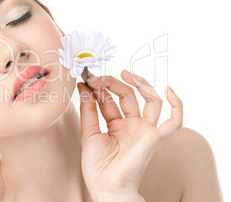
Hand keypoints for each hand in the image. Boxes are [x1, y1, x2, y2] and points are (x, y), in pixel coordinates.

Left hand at [78, 70, 182, 200]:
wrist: (106, 186)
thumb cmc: (97, 166)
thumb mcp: (88, 132)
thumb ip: (88, 110)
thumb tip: (83, 85)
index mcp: (116, 125)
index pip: (110, 99)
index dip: (99, 87)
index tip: (86, 77)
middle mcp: (132, 125)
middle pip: (127, 95)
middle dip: (112, 82)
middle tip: (97, 77)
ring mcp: (144, 129)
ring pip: (150, 100)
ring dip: (138, 83)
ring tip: (123, 73)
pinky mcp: (155, 136)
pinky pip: (174, 121)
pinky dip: (177, 105)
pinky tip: (168, 89)